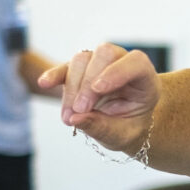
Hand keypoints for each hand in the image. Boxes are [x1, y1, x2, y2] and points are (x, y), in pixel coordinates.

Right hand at [41, 43, 159, 151]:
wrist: (121, 125)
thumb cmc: (128, 126)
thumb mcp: (122, 134)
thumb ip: (103, 128)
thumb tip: (76, 119)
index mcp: (143, 78)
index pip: (135, 62)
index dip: (117, 72)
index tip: (98, 89)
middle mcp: (122, 63)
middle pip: (104, 54)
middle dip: (88, 83)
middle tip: (80, 110)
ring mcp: (100, 63)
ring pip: (82, 60)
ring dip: (72, 88)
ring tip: (69, 118)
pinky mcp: (80, 70)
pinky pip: (65, 66)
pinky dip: (55, 74)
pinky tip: (45, 83)